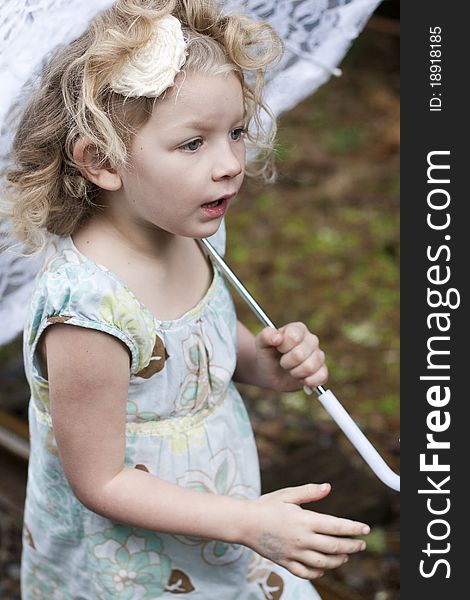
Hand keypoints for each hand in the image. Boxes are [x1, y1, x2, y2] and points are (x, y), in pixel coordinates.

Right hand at [242, 483, 368, 579]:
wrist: (243, 522)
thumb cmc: (266, 505)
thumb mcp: (288, 494)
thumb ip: (309, 492)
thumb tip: (328, 487)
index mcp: (304, 520)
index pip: (336, 526)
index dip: (353, 528)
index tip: (365, 529)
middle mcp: (301, 539)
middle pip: (334, 547)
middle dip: (351, 546)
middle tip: (361, 544)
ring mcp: (293, 553)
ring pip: (323, 563)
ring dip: (338, 561)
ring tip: (345, 556)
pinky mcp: (285, 562)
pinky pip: (305, 573)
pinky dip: (318, 573)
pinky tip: (323, 568)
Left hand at [255, 322, 327, 391]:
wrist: (270, 372)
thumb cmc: (268, 354)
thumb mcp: (261, 343)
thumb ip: (266, 335)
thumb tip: (277, 337)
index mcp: (298, 329)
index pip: (294, 336)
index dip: (282, 347)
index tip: (278, 348)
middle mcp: (311, 340)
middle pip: (300, 354)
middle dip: (286, 362)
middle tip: (283, 362)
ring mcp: (319, 356)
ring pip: (309, 367)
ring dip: (295, 373)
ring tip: (291, 370)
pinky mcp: (322, 371)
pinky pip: (321, 377)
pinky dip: (308, 381)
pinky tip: (301, 379)